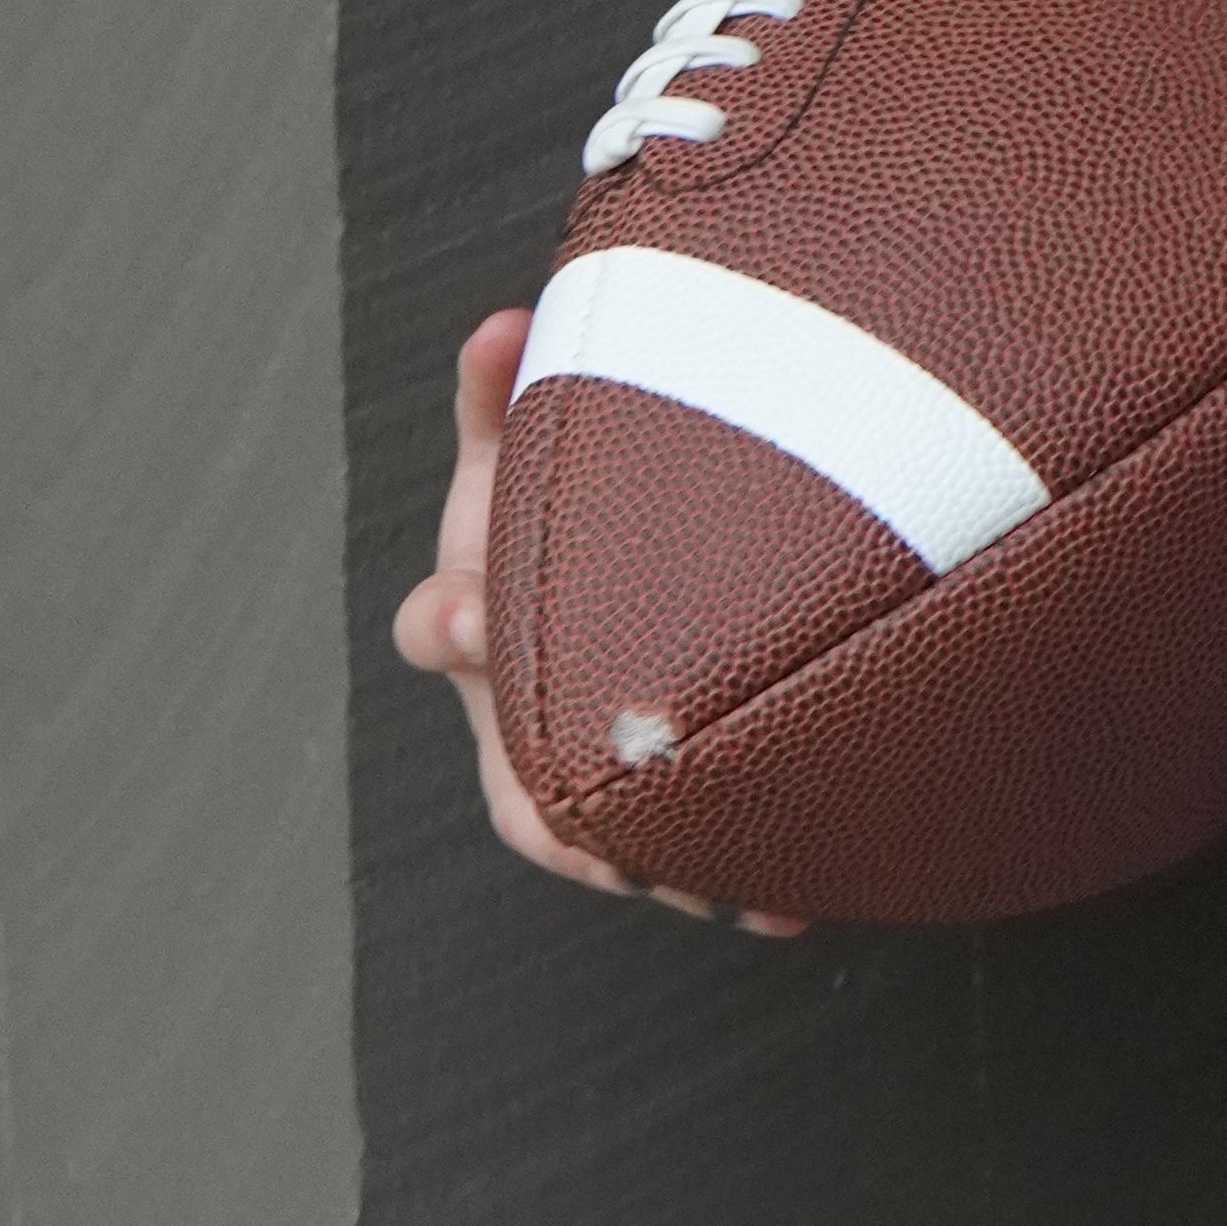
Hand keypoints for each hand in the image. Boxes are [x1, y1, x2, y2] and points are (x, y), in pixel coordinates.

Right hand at [392, 313, 803, 933]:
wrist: (613, 572)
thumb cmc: (553, 505)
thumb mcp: (520, 445)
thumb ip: (501, 394)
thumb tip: (500, 321)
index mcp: (474, 611)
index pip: (440, 627)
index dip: (453, 623)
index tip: (475, 611)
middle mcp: (510, 705)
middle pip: (509, 772)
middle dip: (552, 798)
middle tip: (603, 826)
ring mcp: (570, 766)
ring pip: (597, 843)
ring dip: (652, 865)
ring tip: (720, 892)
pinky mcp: (641, 811)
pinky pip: (678, 859)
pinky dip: (728, 884)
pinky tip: (786, 904)